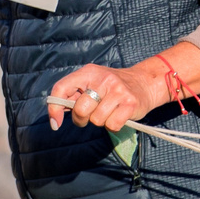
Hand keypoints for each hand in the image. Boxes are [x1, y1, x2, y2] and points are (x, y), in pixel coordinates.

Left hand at [47, 43, 199, 132]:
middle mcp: (103, 79)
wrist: (145, 82)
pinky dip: (113, 126)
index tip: (56, 123)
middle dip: (82, 119)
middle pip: (80, 109)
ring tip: (108, 113)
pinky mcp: (130, 103)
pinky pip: (112, 125)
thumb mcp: (92, 83)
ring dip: (100, 122)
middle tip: (90, 116)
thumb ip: (73, 95)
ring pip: (97, 120)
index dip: (54, 108)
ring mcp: (118, 91)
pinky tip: (118, 116)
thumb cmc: (112, 88)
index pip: (62, 88)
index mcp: (88, 72)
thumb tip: (55, 116)